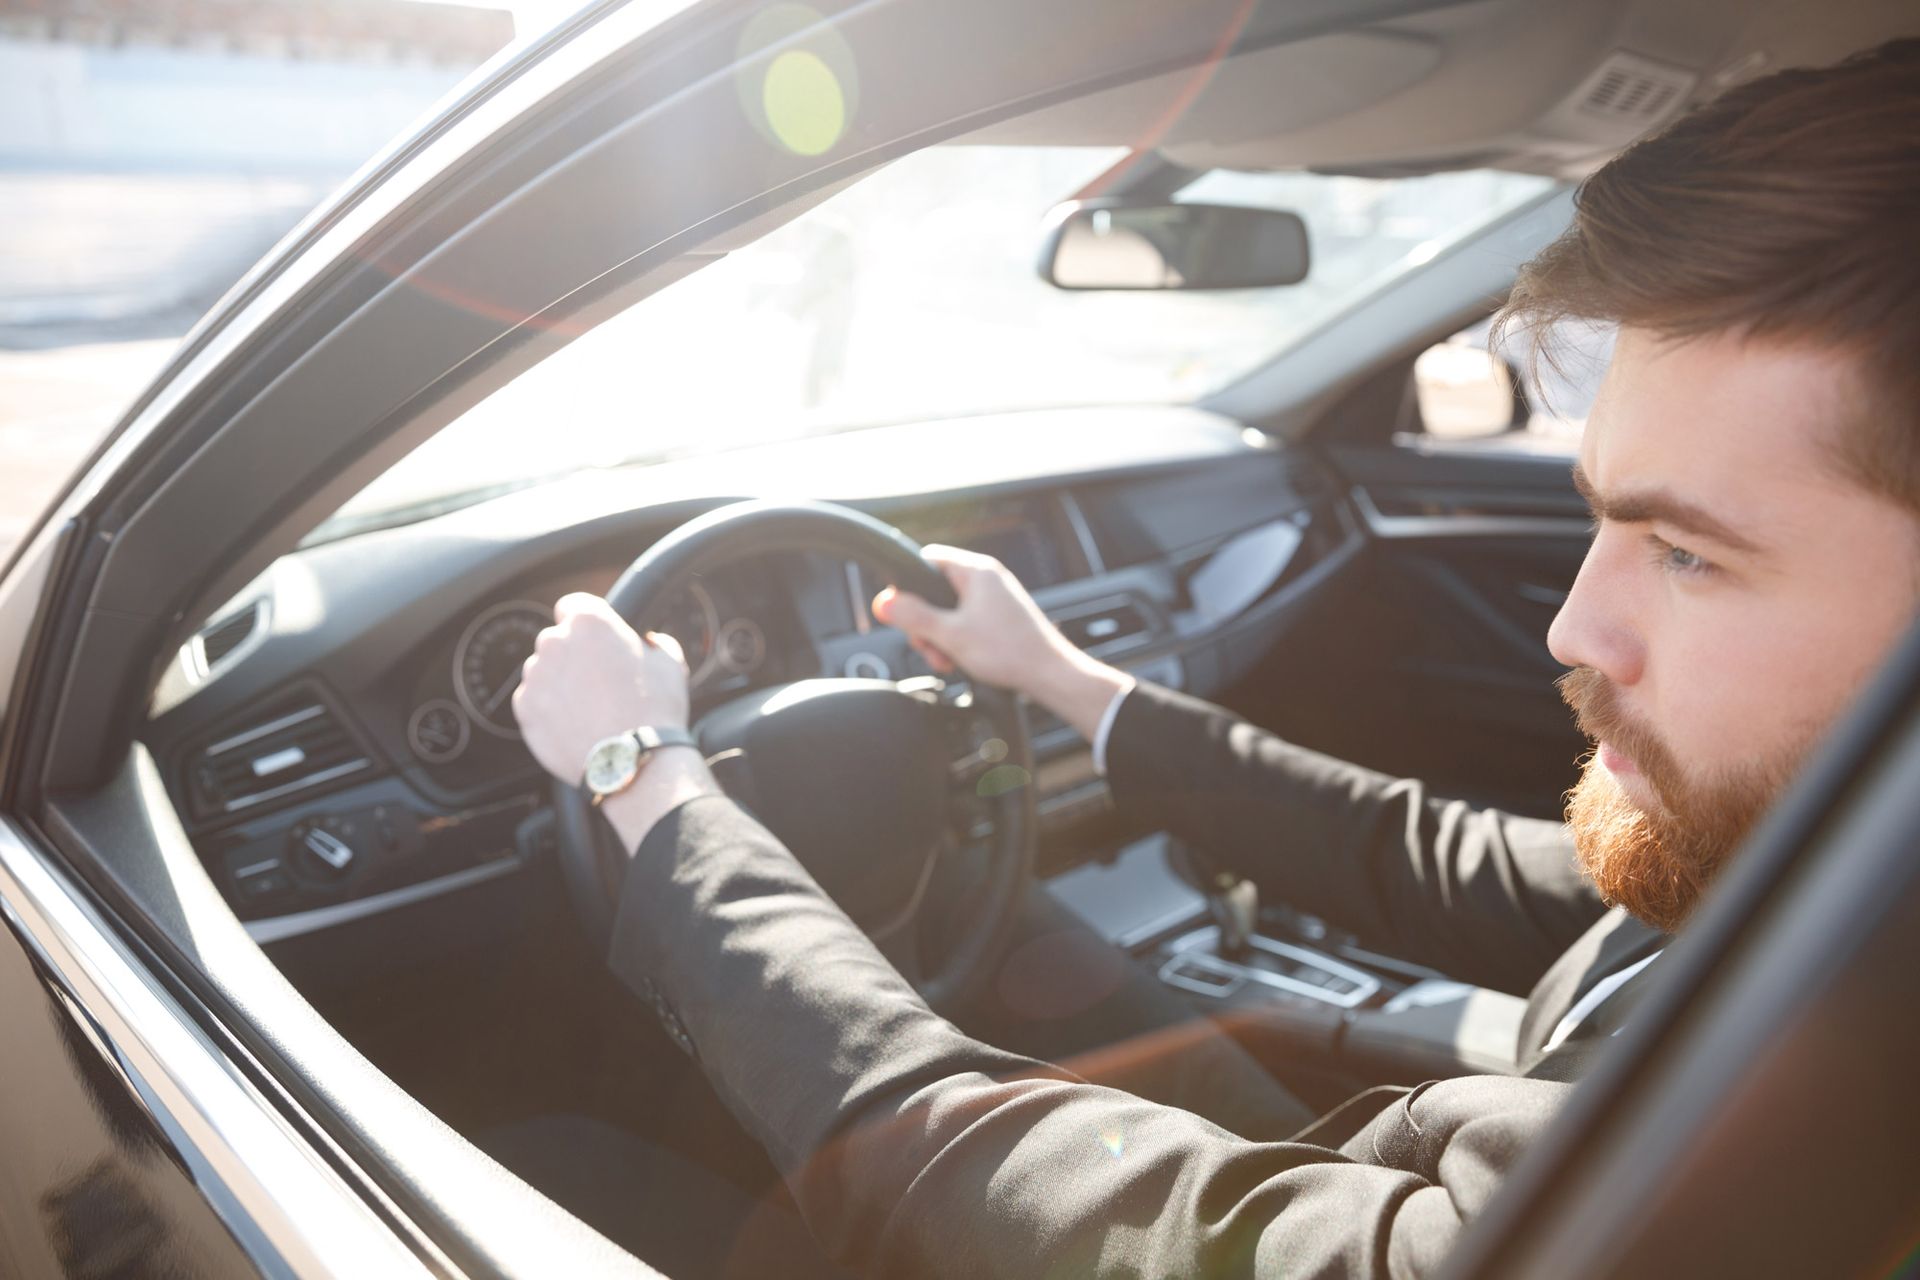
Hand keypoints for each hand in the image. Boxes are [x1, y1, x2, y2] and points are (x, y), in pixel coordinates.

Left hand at [513, 593, 691, 785]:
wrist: (631, 761)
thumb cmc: (653, 711)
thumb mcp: (670, 663)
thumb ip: (653, 642)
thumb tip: (650, 642)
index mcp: (590, 622)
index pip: (573, 604)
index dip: (586, 622)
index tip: (595, 639)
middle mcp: (555, 642)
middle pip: (557, 639)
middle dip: (573, 655)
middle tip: (598, 680)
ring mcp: (536, 675)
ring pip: (543, 670)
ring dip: (559, 682)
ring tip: (588, 708)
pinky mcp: (524, 707)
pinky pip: (533, 699)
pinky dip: (548, 708)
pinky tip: (574, 723)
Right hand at [871, 545, 1069, 693]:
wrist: (1049, 674)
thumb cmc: (1010, 651)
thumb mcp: (950, 635)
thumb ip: (914, 617)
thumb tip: (883, 602)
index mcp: (976, 571)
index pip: (927, 559)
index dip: (908, 585)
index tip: (902, 611)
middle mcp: (986, 579)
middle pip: (935, 591)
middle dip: (925, 623)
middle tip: (929, 647)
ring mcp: (994, 598)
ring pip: (949, 611)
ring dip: (940, 637)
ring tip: (947, 659)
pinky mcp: (999, 618)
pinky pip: (966, 622)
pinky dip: (957, 640)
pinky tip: (960, 660)